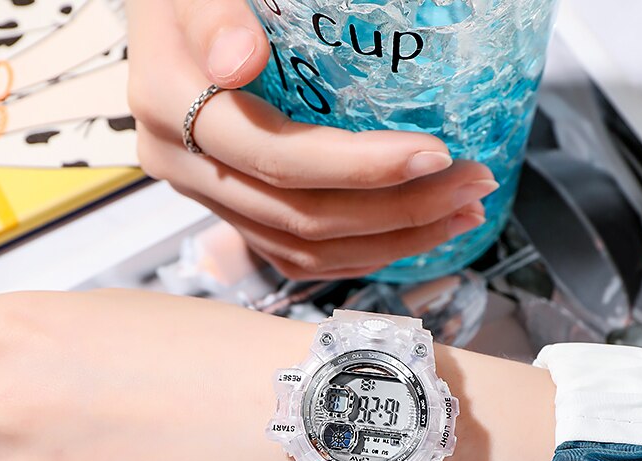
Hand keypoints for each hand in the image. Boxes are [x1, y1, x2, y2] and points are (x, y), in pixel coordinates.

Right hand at [126, 0, 497, 279]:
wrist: (171, 13)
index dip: (362, 169)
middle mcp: (185, 165)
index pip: (280, 159)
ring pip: (305, 250)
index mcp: (174, 108)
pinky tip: (407, 236)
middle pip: (303, 217)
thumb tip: (240, 58)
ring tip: (457, 214)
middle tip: (470, 186)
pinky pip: (295, 256)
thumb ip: (213, 12)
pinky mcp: (232, 210)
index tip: (436, 154)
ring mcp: (207, 195)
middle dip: (399, 210)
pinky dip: (359, 254)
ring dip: (391, 241)